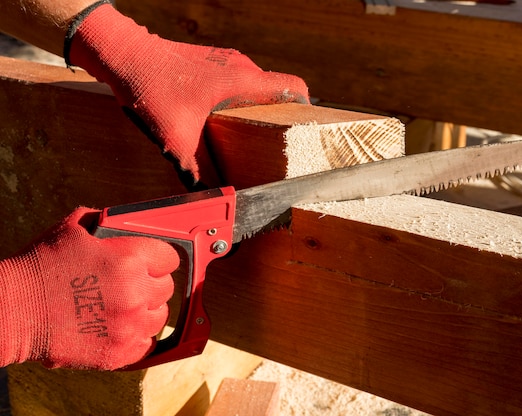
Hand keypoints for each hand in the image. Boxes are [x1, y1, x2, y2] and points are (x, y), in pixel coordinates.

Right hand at [0, 208, 177, 369]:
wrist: (13, 312)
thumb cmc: (41, 266)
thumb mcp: (75, 227)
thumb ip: (109, 223)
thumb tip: (128, 225)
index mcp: (129, 259)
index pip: (170, 257)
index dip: (158, 258)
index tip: (149, 262)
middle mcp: (135, 293)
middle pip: (166, 287)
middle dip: (150, 283)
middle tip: (131, 283)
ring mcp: (130, 325)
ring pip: (160, 316)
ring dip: (147, 310)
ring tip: (123, 306)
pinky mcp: (120, 353)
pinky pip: (148, 343)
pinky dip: (137, 336)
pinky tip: (120, 326)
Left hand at [67, 3, 309, 185]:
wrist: (123, 54)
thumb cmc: (151, 88)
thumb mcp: (176, 139)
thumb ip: (196, 172)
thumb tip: (212, 198)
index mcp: (243, 81)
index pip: (294, 89)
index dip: (308, 110)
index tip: (307, 132)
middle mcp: (241, 67)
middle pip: (279, 92)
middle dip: (283, 117)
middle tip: (278, 143)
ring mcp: (227, 61)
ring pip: (259, 87)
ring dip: (261, 109)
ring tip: (253, 136)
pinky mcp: (213, 62)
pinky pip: (240, 83)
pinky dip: (243, 101)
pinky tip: (225, 121)